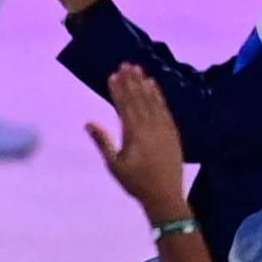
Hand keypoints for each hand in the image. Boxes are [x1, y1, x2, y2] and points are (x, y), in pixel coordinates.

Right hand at [84, 65, 190, 221]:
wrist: (166, 196)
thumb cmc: (136, 182)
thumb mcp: (114, 165)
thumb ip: (103, 142)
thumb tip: (89, 122)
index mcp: (135, 134)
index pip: (125, 106)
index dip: (119, 90)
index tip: (113, 75)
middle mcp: (151, 127)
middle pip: (139, 99)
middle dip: (132, 82)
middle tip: (126, 65)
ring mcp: (164, 129)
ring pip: (153, 101)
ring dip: (145, 85)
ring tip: (139, 70)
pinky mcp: (173, 132)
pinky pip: (165, 109)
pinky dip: (159, 96)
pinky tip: (155, 88)